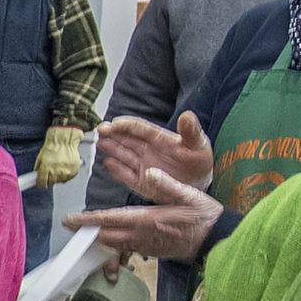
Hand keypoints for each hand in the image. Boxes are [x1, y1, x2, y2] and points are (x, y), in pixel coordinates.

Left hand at [34, 126, 84, 188]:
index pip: (42, 183)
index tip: (41, 182)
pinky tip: (64, 167)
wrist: (64, 140)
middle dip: (49, 179)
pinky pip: (68, 178)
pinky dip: (66, 174)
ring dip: (58, 177)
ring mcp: (66, 172)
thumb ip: (38, 168)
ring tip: (58, 168)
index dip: (40, 183)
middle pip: (51, 183)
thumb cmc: (53, 146)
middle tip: (49, 173)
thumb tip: (35, 175)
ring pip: (60, 181)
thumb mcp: (40, 157)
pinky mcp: (74, 171)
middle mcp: (56, 172)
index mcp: (46, 169)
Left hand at [64, 167, 221, 261]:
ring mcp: (146, 245)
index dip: (88, 220)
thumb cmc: (204, 216)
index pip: (111, 219)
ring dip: (96, 239)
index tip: (70, 220)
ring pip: (114, 244)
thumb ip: (167, 184)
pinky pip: (125, 248)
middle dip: (86, 232)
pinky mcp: (151, 251)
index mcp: (147, 220)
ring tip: (81, 233)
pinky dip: (111, 244)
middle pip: (106, 235)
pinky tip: (106, 240)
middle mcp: (142, 235)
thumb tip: (149, 172)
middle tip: (68, 227)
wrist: (216, 239)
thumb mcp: (190, 195)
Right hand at [96, 112, 213, 193]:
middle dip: (113, 134)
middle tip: (101, 130)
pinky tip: (109, 163)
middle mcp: (147, 150)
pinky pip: (126, 175)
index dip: (126, 125)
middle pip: (126, 139)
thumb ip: (192, 131)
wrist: (199, 185)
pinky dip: (117, 170)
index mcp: (159, 139)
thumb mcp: (199, 145)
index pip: (139, 128)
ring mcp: (142, 165)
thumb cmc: (199, 162)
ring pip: (123, 154)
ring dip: (112, 148)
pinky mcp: (140, 182)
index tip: (115, 123)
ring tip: (101, 143)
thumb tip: (187, 115)